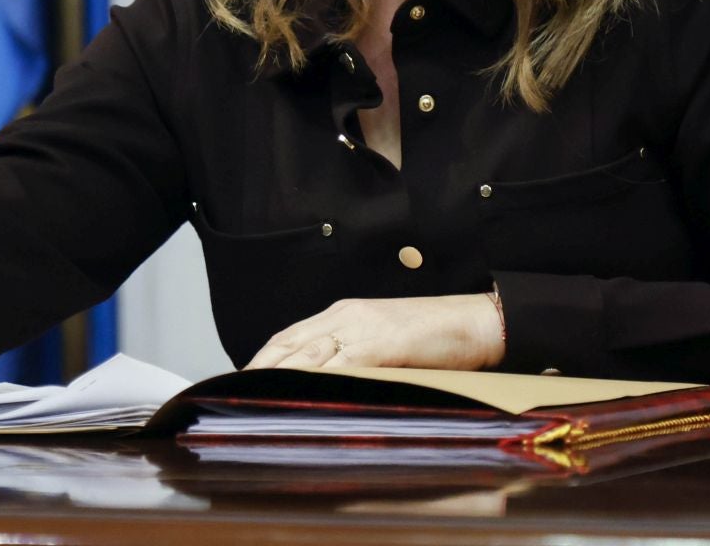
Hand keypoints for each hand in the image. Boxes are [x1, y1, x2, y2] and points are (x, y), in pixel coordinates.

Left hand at [246, 293, 503, 370]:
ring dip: (277, 375)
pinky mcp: (383, 344)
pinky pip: (341, 363)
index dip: (263, 358)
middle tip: (232, 393)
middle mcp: (346, 316)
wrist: (476, 321)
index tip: (242, 378)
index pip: (290, 335)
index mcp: (345, 313)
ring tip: (251, 395)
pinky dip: (316, 378)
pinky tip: (298, 392)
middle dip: (258, 368)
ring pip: (307, 352)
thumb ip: (355, 355)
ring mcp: (363, 328)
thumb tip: (328, 382)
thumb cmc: (436, 334)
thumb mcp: (385, 341)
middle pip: (289, 343)